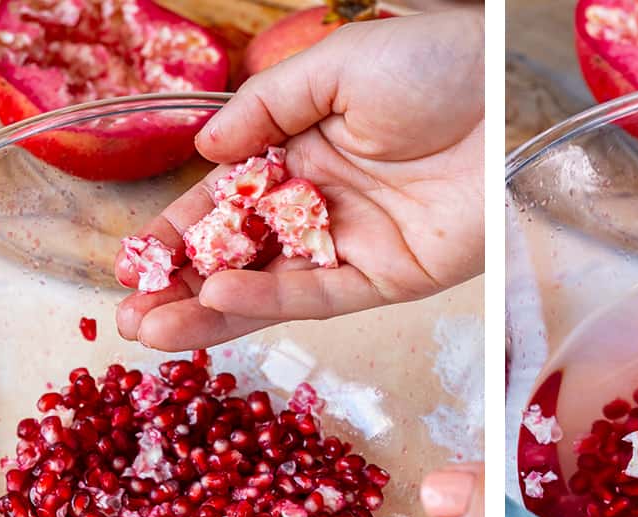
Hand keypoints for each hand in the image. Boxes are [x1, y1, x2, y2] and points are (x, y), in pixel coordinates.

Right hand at [116, 10, 483, 350]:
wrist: (508, 95)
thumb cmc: (435, 65)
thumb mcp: (334, 70)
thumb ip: (265, 110)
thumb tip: (206, 149)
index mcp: (303, 152)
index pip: (227, 203)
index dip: (179, 232)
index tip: (133, 261)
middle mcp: (323, 205)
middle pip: (242, 257)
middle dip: (184, 288)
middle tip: (129, 315)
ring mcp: (356, 244)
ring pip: (273, 287)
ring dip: (213, 310)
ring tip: (149, 330)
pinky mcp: (392, 277)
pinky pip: (323, 295)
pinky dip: (272, 299)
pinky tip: (220, 298)